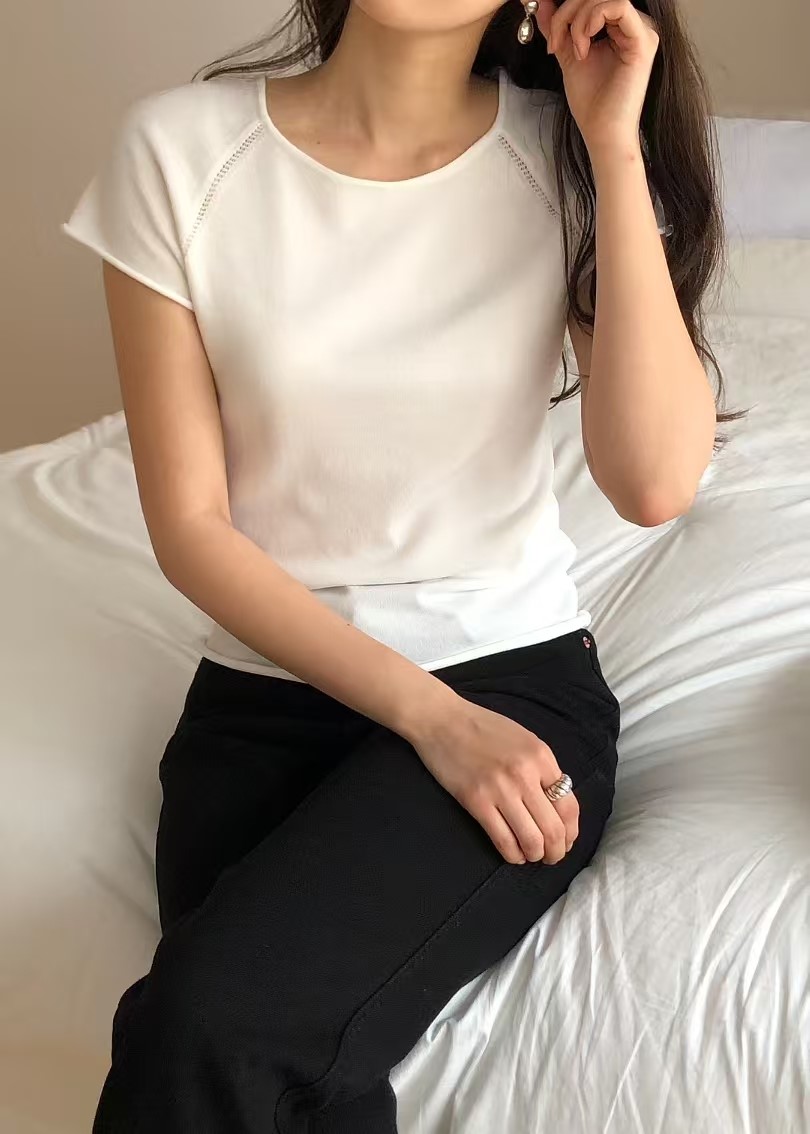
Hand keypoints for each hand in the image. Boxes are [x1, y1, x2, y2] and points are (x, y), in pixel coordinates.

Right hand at [409, 696, 578, 864]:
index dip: (571, 832)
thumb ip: (542, 769)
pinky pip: (503, 840)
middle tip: (552, 857)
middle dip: (556, 851)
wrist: (442, 719)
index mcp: (541, 756)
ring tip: (531, 856)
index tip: (566, 842)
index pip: (569, 806)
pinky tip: (513, 854)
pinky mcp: (476, 802)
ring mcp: (500, 789)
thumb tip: (556, 806)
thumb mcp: (524, 740)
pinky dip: (512, 854)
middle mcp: (525, 774)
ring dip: (535, 855)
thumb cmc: (483, 728)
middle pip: (553, 828)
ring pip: (531, 839)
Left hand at [534, 0, 658, 156]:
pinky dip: (593, 19)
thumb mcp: (568, 55)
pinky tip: (584, 45)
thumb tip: (543, 3)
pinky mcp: (643, 40)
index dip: (566, 10)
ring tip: (573, 50)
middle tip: (556, 42)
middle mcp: (634, 25)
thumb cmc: (591, 103)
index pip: (592, 0)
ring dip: (577, 19)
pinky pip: (618, 5)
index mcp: (619, 28)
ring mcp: (641, 30)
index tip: (551, 39)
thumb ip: (558, 28)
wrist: (602, 133)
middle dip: (567, 13)